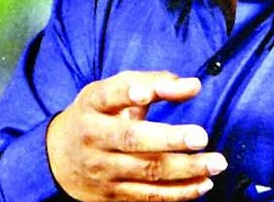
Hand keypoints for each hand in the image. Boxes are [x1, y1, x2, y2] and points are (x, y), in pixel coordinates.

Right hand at [46, 70, 226, 200]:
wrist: (58, 157)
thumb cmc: (97, 114)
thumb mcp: (114, 90)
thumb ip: (155, 82)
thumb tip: (194, 86)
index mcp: (94, 105)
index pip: (109, 96)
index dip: (128, 93)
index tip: (146, 93)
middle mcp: (95, 137)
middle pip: (132, 139)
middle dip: (169, 139)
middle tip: (201, 136)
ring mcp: (103, 169)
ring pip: (146, 171)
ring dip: (185, 170)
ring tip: (216, 163)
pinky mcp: (112, 194)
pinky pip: (149, 196)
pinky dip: (178, 192)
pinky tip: (203, 184)